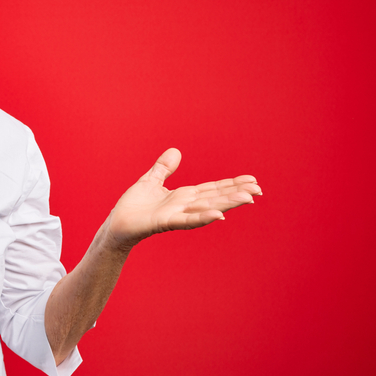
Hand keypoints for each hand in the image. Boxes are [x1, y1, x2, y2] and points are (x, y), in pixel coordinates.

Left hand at [106, 148, 261, 250]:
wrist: (116, 224)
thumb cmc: (133, 207)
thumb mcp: (150, 181)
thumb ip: (163, 168)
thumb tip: (175, 151)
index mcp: (183, 196)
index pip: (212, 189)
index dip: (231, 184)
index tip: (252, 180)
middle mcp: (183, 206)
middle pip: (215, 198)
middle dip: (236, 193)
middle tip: (259, 190)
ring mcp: (176, 215)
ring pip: (206, 208)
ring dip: (227, 204)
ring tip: (248, 199)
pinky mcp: (163, 222)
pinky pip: (186, 220)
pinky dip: (202, 217)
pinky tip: (219, 215)